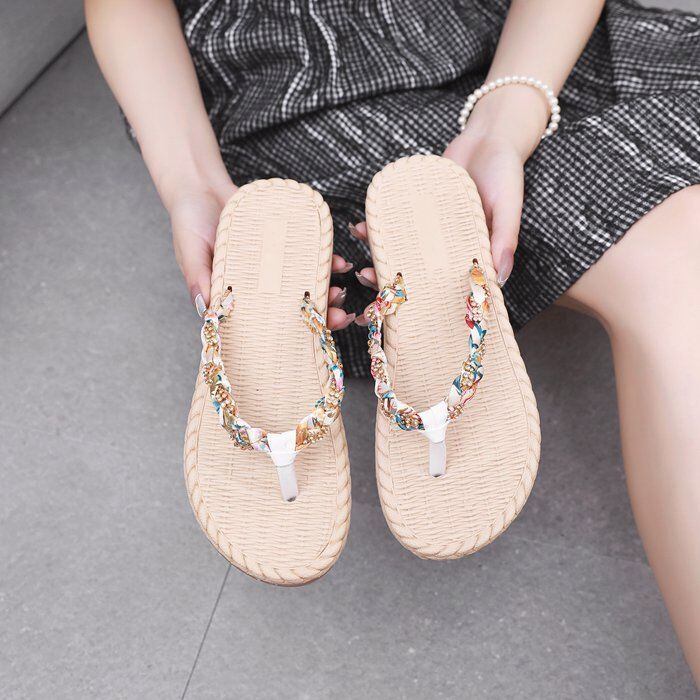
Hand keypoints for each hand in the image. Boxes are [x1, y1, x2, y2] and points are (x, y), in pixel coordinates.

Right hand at [170, 184, 355, 328]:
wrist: (201, 186)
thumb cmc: (188, 222)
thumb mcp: (190, 252)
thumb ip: (198, 279)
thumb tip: (206, 310)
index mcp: (236, 296)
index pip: (265, 322)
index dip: (289, 333)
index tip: (312, 337)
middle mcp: (259, 285)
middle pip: (292, 307)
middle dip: (319, 314)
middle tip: (340, 316)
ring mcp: (274, 265)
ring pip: (304, 283)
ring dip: (326, 289)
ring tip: (340, 290)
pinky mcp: (284, 242)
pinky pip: (308, 253)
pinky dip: (326, 259)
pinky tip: (340, 262)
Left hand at [351, 86, 546, 323]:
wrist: (490, 137)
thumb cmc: (507, 173)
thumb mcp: (509, 206)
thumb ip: (505, 240)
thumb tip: (499, 280)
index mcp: (471, 254)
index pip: (447, 288)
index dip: (426, 306)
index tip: (404, 319)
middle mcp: (448, 246)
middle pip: (419, 274)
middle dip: (394, 287)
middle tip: (371, 293)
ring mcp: (429, 228)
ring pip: (401, 251)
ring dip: (380, 260)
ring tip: (360, 267)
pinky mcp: (416, 207)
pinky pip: (394, 222)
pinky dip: (377, 227)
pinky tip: (361, 229)